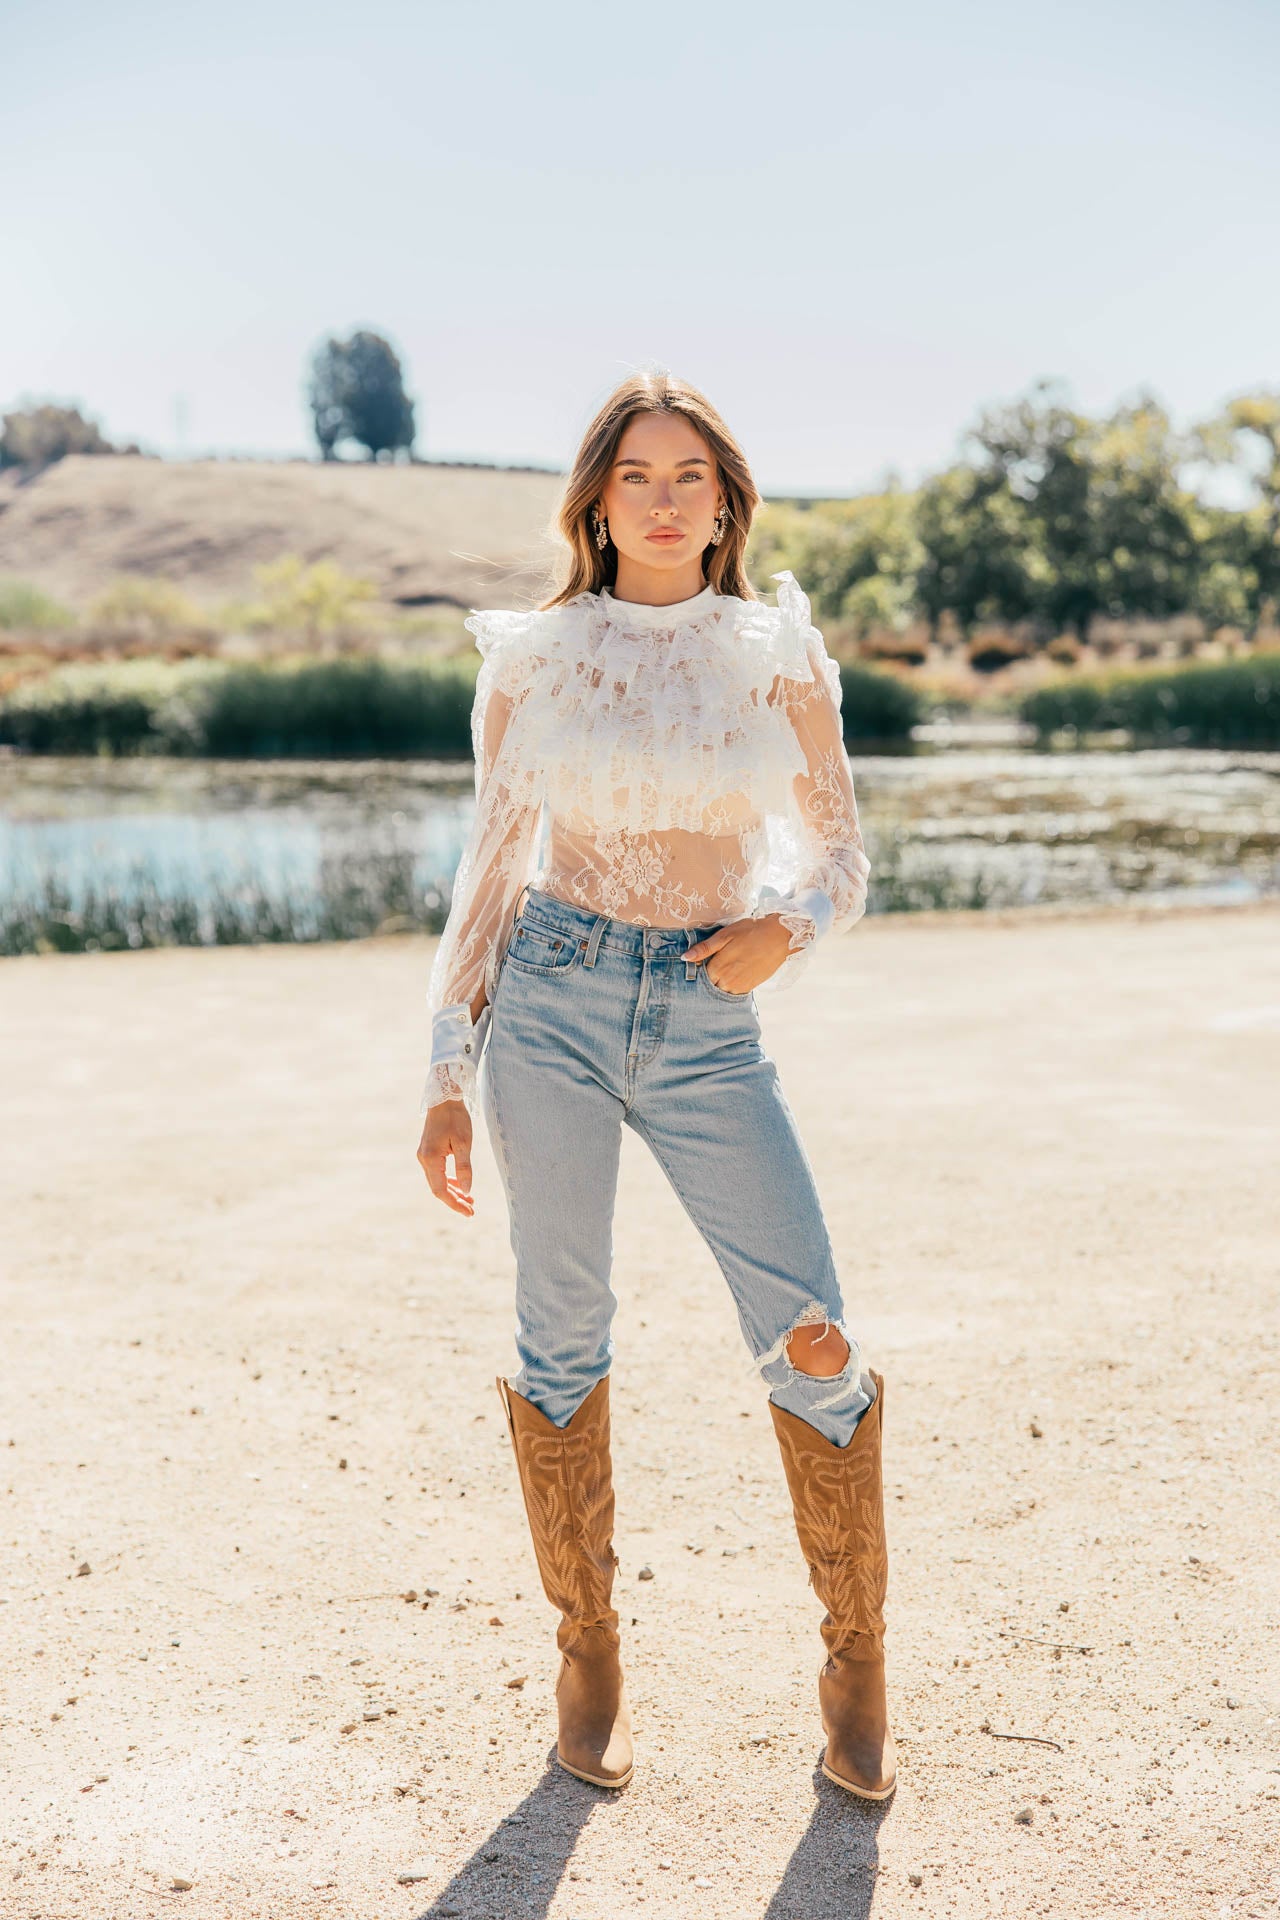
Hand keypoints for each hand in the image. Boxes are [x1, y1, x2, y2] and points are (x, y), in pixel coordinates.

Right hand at [417, 1101, 475, 1216]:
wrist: (444, 1098)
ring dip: (453, 1191)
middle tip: (472, 1210)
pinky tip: (460, 1185)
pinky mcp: (428, 1152)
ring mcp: (424, 1156)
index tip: (469, 1212)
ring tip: (469, 1200)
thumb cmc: (456, 1118)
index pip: (441, 1190)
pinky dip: (449, 1181)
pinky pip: (437, 1172)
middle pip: (438, 1188)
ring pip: (438, 1181)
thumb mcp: (464, 1143)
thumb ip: (464, 1168)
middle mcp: (424, 1160)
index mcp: (431, 1159)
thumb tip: (467, 1191)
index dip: (454, 1204)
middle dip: (455, 1200)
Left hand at [683, 913, 794, 994]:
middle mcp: (726, 981)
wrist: (779, 937)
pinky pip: (733, 992)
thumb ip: (704, 949)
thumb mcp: (725, 935)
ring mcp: (738, 986)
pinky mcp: (749, 987)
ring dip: (720, 982)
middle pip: (709, 985)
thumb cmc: (751, 931)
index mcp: (717, 967)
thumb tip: (685, 958)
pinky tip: (736, 972)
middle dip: (709, 977)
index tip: (704, 960)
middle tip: (718, 962)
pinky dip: (731, 985)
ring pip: (721, 990)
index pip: (699, 976)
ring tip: (728, 966)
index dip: (700, 968)